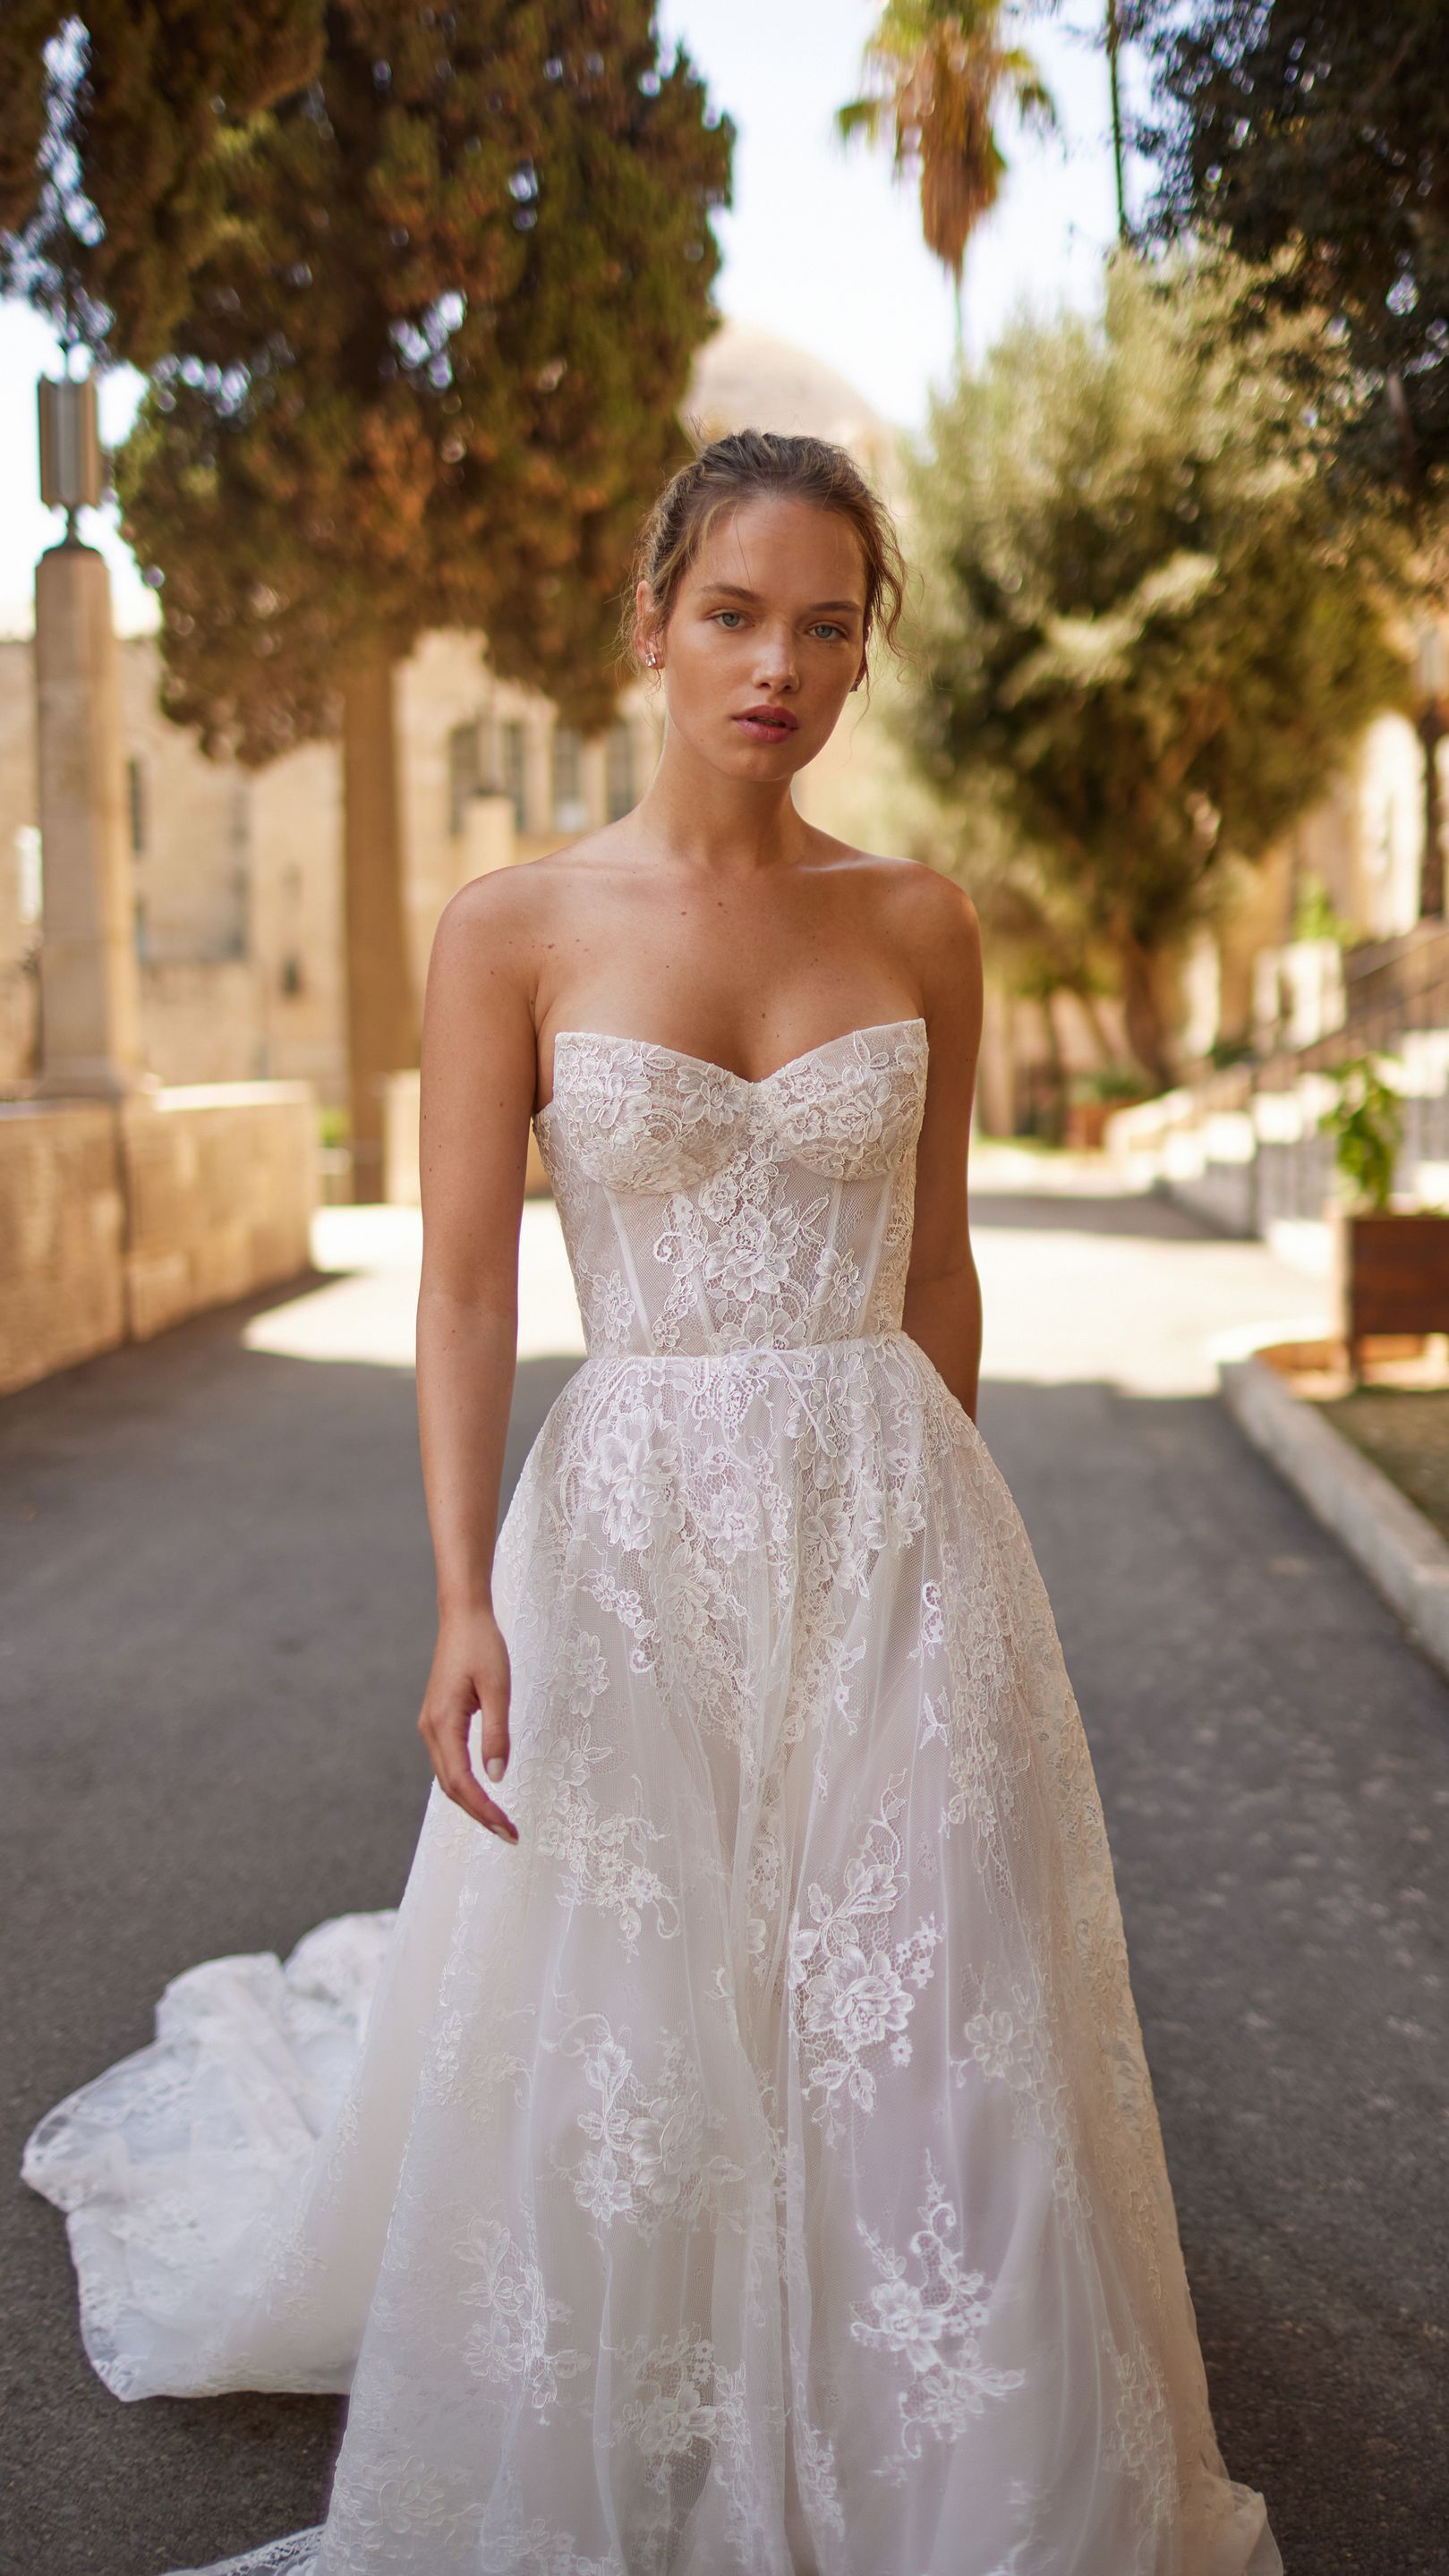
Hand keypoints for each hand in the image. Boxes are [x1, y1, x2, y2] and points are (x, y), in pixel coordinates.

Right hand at [417, 1607, 518, 1841]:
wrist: (463, 1616)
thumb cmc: (482, 1646)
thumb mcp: (498, 1689)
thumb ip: (497, 1734)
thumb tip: (497, 1776)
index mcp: (443, 1724)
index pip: (462, 1783)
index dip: (485, 1810)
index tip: (509, 1830)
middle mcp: (431, 1730)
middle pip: (452, 1787)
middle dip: (480, 1814)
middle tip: (510, 1835)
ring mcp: (432, 1725)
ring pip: (448, 1777)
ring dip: (472, 1802)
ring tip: (500, 1820)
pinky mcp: (439, 1720)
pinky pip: (449, 1763)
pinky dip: (465, 1784)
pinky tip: (483, 1791)